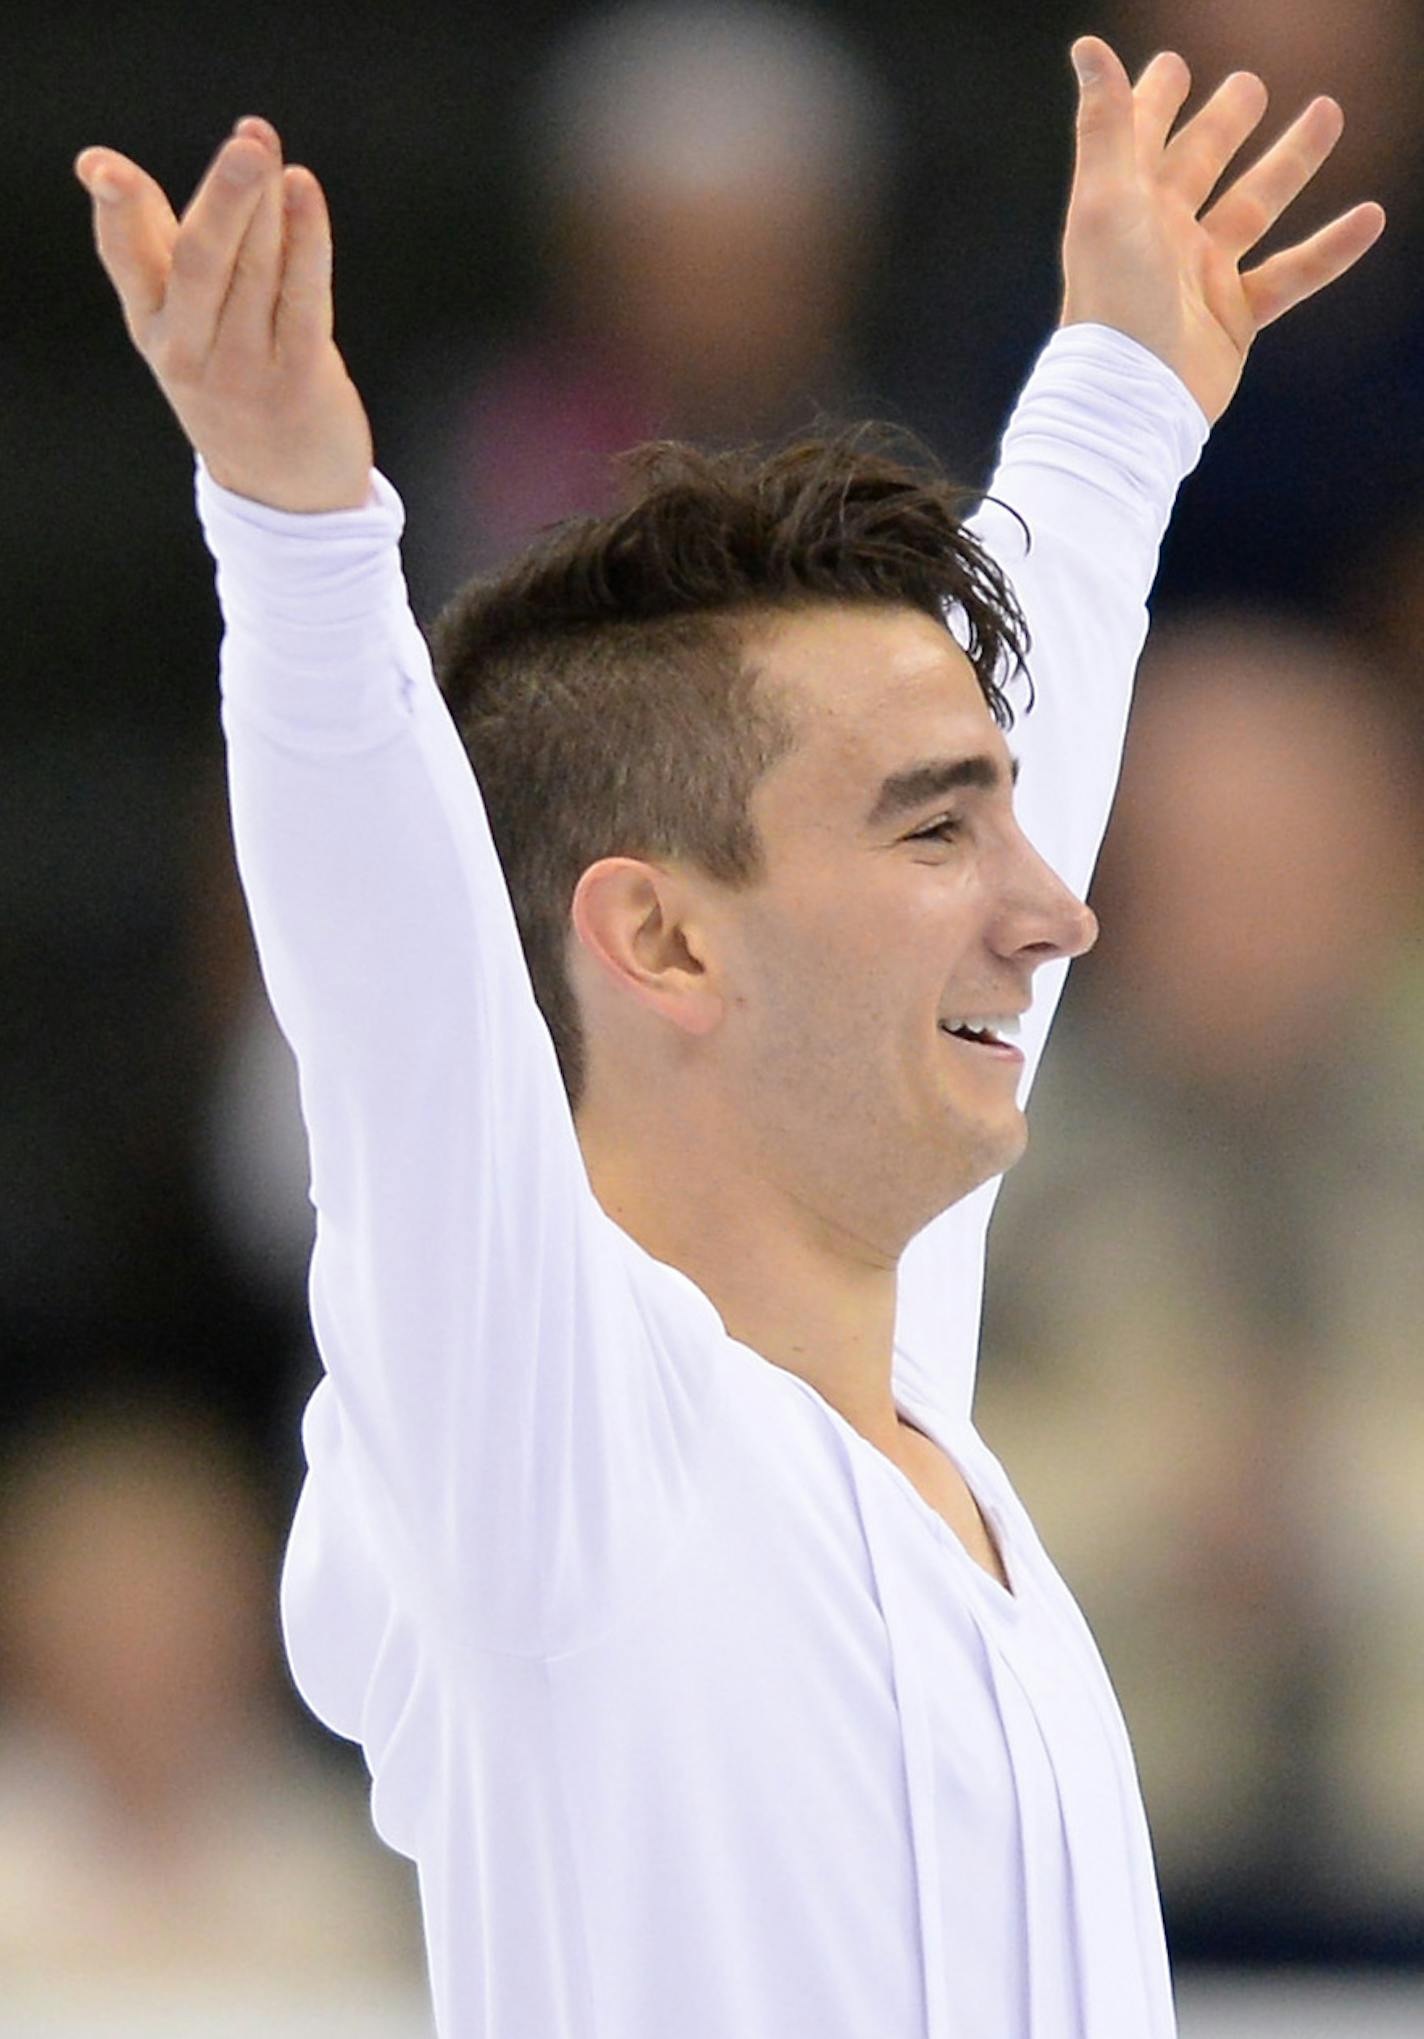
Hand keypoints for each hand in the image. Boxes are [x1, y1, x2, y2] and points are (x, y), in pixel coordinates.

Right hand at [74, 121, 373, 511]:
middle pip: (201, 262)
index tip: (102, 169)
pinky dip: (308, 242)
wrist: (285, 496)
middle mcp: (192, 349)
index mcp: (154, 328)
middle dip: (223, 200)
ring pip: (256, 272)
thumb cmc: (233, 388)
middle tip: (246, 142)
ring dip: (267, 205)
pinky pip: (304, 299)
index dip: (117, 214)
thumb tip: (102, 166)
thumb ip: (154, 250)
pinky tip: (305, 193)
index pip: (127, 262)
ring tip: (266, 148)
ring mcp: (247, 370)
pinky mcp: (301, 380)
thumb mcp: (180, 330)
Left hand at [1058, 36, 1386, 425]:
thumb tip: (1088, 49)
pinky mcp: (1233, 319)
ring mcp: (1201, 277)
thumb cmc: (1113, 300)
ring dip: (1291, 162)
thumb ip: (1106, 125)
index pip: (1141, 138)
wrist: (1133, 396)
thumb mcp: (1106, 200)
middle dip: (1223, 124)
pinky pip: (1291, 275)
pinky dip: (1331, 249)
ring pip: (1254, 207)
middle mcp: (1162, 237)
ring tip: (1329, 112)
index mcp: (1127, 206)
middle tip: (1250, 85)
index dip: (1153, 100)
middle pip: (1200, 165)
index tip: (1174, 66)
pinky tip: (1370, 217)